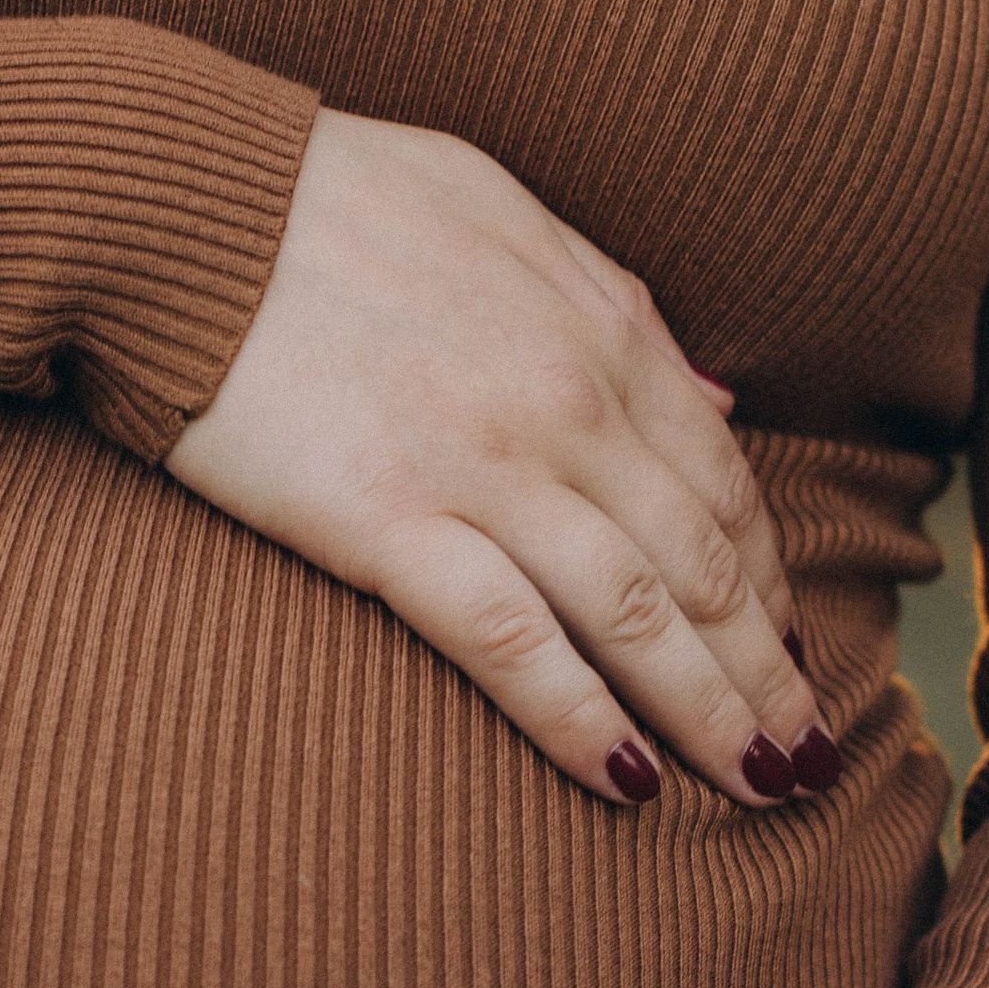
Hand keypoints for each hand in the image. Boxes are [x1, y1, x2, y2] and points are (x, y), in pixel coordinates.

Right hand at [165, 105, 835, 810]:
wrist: (179, 202)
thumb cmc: (326, 198)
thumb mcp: (503, 211)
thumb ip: (613, 304)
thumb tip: (711, 398)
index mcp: (599, 328)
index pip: (723, 481)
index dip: (772, 581)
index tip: (793, 655)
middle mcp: (567, 401)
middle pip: (703, 563)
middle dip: (769, 670)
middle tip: (809, 758)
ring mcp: (483, 464)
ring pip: (636, 613)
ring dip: (713, 712)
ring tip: (764, 789)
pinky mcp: (387, 519)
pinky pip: (511, 640)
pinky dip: (583, 717)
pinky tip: (630, 785)